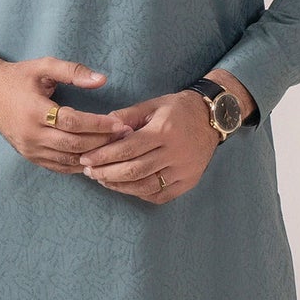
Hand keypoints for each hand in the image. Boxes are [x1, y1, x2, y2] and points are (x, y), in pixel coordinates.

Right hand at [0, 53, 134, 168]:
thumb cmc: (19, 77)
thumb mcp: (43, 66)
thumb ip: (73, 71)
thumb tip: (102, 80)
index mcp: (34, 110)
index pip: (73, 122)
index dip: (99, 124)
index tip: (120, 123)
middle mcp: (31, 134)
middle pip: (74, 144)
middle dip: (102, 142)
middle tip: (125, 137)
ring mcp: (30, 149)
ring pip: (68, 159)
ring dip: (94, 156)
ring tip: (116, 149)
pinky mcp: (30, 156)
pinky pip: (59, 166)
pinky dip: (79, 165)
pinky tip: (96, 158)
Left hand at [75, 90, 221, 204]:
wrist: (213, 118)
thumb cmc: (178, 109)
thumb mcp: (152, 105)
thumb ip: (126, 116)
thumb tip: (101, 128)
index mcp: (164, 131)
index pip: (127, 148)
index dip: (103, 156)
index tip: (86, 158)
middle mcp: (176, 153)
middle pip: (134, 170)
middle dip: (107, 173)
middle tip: (90, 171)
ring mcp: (184, 171)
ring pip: (145, 186)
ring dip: (119, 186)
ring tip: (103, 180)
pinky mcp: (189, 182)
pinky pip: (160, 195)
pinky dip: (139, 193)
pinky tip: (125, 187)